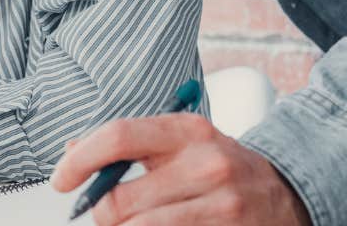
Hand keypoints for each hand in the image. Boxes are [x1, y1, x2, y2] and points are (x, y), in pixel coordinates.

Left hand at [51, 113, 308, 224]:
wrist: (285, 195)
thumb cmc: (222, 167)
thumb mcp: (182, 142)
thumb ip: (131, 145)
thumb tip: (73, 151)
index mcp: (188, 130)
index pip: (118, 136)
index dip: (80, 160)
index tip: (61, 180)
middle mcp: (206, 165)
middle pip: (120, 200)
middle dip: (101, 213)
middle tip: (105, 214)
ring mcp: (221, 206)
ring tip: (134, 222)